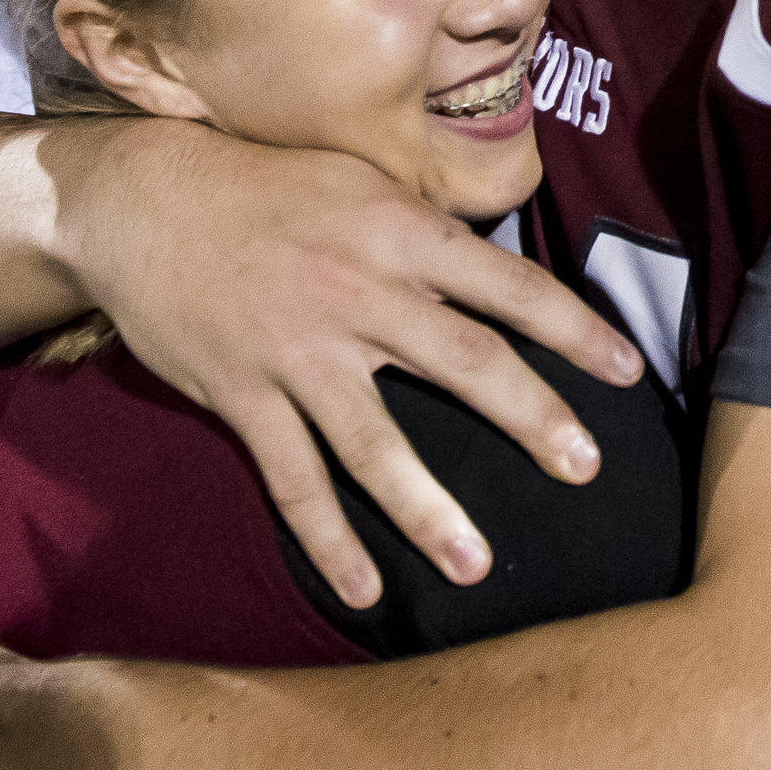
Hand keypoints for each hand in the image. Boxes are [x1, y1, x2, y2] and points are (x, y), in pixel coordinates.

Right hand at [64, 132, 643, 609]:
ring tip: (476, 563)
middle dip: (532, 418)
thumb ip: (425, 232)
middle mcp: (358, 293)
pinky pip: (293, 479)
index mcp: (399, 234)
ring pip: (376, 443)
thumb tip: (495, 271)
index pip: (508, 284)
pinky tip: (362, 589)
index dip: (574, 328)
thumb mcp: (360, 179)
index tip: (627, 370)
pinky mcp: (243, 394)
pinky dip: (326, 538)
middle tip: (586, 466)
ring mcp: (299, 351)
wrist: (143, 199)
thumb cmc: (265, 184)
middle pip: (465, 363)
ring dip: (429, 509)